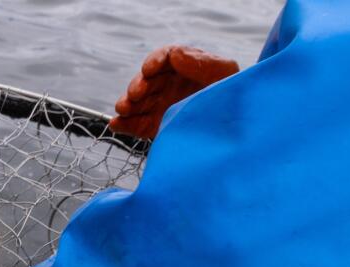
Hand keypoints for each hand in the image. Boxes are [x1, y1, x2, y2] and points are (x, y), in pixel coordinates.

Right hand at [110, 45, 237, 139]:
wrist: (234, 129)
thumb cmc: (233, 95)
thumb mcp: (223, 73)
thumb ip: (201, 62)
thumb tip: (174, 54)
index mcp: (183, 67)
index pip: (163, 59)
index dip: (154, 62)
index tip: (150, 69)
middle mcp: (167, 84)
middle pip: (146, 81)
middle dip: (138, 86)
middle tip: (137, 94)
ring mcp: (159, 106)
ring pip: (136, 103)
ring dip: (126, 104)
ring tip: (123, 109)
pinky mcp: (154, 126)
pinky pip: (135, 124)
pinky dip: (123, 125)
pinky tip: (115, 124)